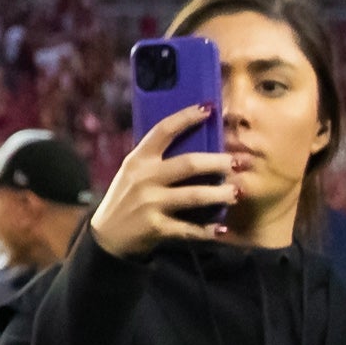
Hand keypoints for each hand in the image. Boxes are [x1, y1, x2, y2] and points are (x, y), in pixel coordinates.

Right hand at [94, 107, 235, 259]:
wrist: (107, 236)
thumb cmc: (126, 198)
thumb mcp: (133, 173)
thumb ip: (157, 160)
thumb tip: (197, 143)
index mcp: (138, 160)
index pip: (163, 131)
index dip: (186, 118)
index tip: (209, 108)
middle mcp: (144, 178)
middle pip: (188, 164)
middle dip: (218, 162)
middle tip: (238, 162)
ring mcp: (150, 203)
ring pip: (194, 196)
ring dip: (220, 194)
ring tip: (238, 192)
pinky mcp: (156, 227)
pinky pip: (189, 228)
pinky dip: (208, 230)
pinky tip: (222, 228)